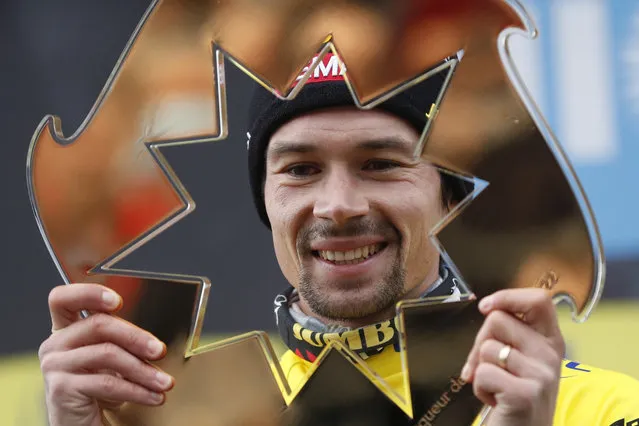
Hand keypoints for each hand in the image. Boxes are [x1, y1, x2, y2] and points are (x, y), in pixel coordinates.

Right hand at [39, 283, 173, 425]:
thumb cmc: (98, 390)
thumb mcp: (110, 359)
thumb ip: (120, 340)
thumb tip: (154, 342)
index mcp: (65, 330)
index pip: (63, 298)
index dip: (89, 293)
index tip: (118, 301)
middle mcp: (55, 344)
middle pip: (98, 324)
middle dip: (136, 337)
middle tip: (160, 350)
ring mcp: (54, 366)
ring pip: (107, 354)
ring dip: (143, 370)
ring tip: (164, 382)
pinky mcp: (61, 388)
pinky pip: (107, 382)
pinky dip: (137, 391)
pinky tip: (153, 397)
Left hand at [460, 288, 564, 425]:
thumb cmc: (514, 396)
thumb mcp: (521, 361)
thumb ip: (511, 334)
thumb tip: (487, 308)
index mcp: (551, 342)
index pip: (539, 300)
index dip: (508, 296)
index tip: (486, 307)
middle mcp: (551, 356)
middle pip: (497, 319)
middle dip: (480, 341)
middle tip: (486, 366)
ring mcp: (540, 375)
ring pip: (486, 347)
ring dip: (480, 369)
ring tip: (496, 386)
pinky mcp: (524, 394)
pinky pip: (482, 372)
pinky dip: (479, 388)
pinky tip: (495, 400)